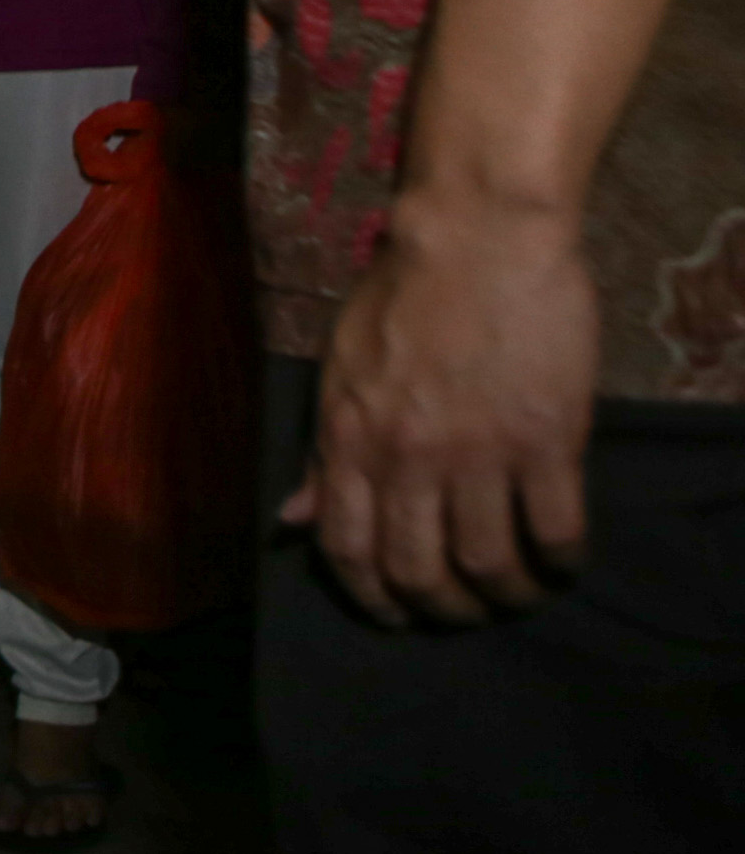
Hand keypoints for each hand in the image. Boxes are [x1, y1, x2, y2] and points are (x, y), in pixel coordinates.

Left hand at [282, 189, 596, 625]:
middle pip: (419, 572)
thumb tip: (291, 522)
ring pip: (489, 564)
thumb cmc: (403, 294)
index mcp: (350, 439)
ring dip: (506, 595)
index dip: (371, 598)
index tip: (397, 615)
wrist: (476, 237)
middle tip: (464, 610)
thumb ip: (324, 454)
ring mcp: (479, 451)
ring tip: (518, 593)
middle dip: (442, 609)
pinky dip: (560, 560)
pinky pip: (555, 529)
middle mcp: (408, 456)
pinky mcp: (546, 438)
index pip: (347, 549)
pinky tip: (561, 560)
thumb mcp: (340, 370)